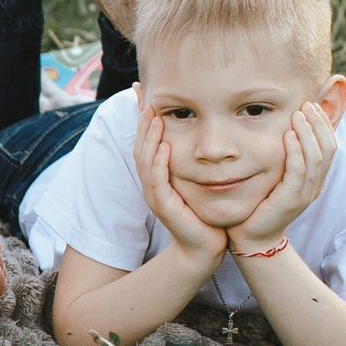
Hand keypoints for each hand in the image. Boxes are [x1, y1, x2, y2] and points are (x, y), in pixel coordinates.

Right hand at [135, 102, 225, 260]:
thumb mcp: (198, 182)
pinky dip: (159, 163)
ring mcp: (155, 195)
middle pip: (140, 148)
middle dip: (142, 123)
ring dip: (149, 138)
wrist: (205, 247)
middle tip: (147, 100)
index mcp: (157, 177)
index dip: (143, 122)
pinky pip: (157, 180)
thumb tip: (205, 137)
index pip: (146, 143)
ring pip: (145, 160)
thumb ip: (194, 161)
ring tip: (154, 117)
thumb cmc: (204, 214)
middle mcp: (151, 184)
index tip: (145, 98)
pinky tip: (165, 146)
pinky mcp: (164, 206)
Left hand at [230, 102, 334, 252]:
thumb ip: (283, 156)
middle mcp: (314, 185)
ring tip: (298, 114)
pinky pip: (298, 172)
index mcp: (314, 178)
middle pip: (328, 149)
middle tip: (307, 103)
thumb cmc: (261, 202)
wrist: (253, 235)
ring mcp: (305, 194)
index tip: (311, 104)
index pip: (328, 146)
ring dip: (308, 132)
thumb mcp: (276, 175)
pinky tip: (287, 135)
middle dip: (319, 124)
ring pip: (316, 158)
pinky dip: (295, 151)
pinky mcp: (290, 200)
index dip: (323, 124)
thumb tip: (281, 128)